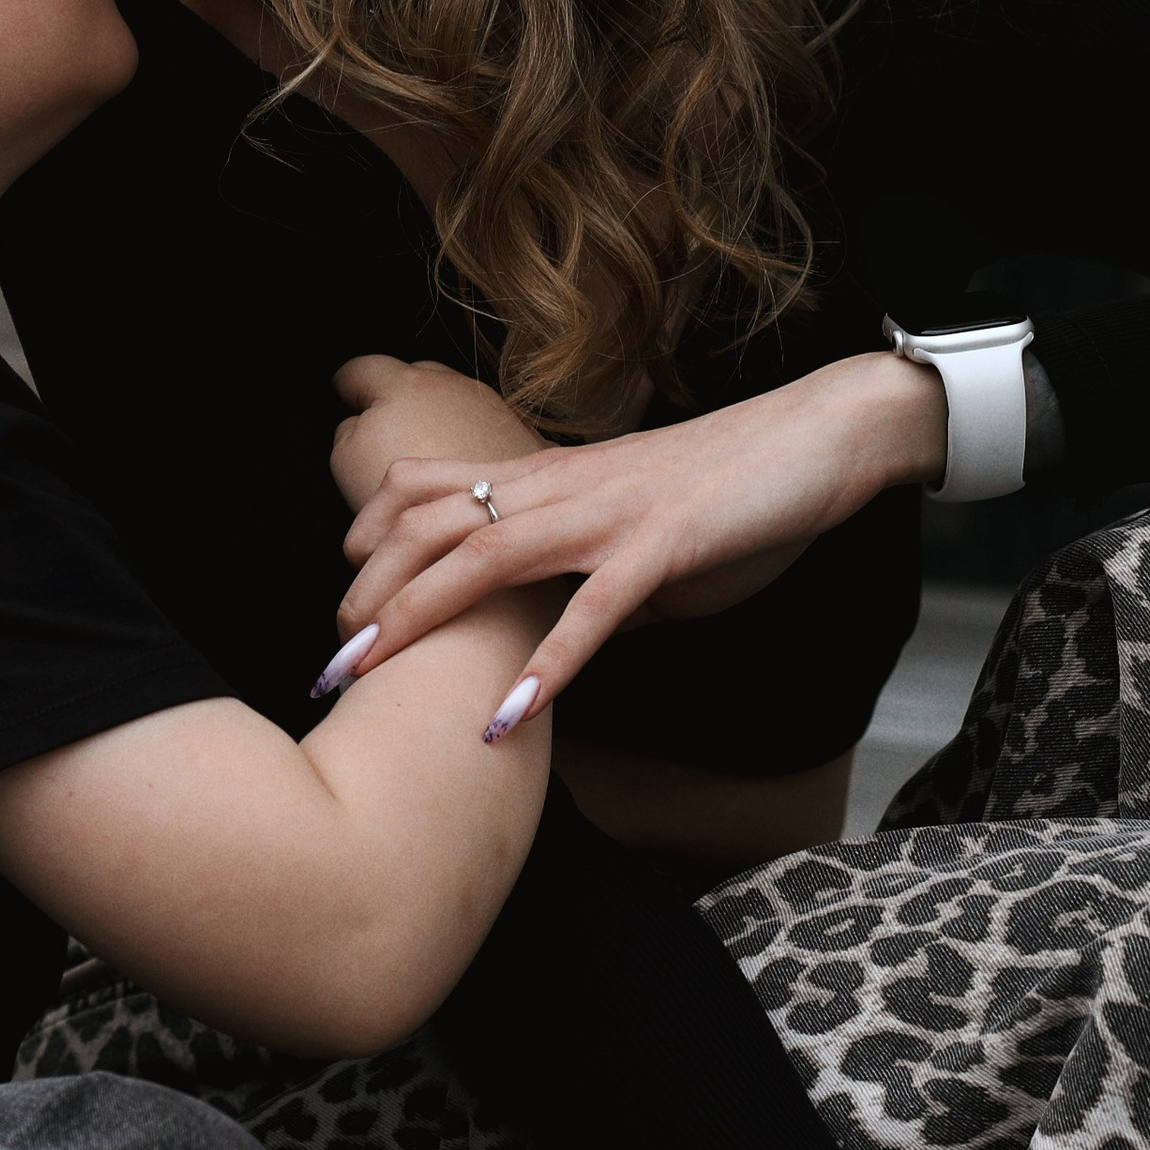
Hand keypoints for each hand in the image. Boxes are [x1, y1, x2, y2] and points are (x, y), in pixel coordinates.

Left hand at [333, 351, 945, 719]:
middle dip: (372, 590)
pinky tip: (508, 714)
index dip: (378, 531)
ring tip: (368, 673)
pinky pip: (593, 611)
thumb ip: (594, 570)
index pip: (439, 490)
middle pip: (438, 526)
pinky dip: (547, 665)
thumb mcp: (646, 526)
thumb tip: (563, 629)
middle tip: (327, 659)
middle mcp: (567, 488)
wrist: (822, 434)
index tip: (343, 585)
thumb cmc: (740, 483)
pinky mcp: (663, 546)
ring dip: (421, 616)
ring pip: (489, 556)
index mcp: (559, 478)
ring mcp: (610, 515)